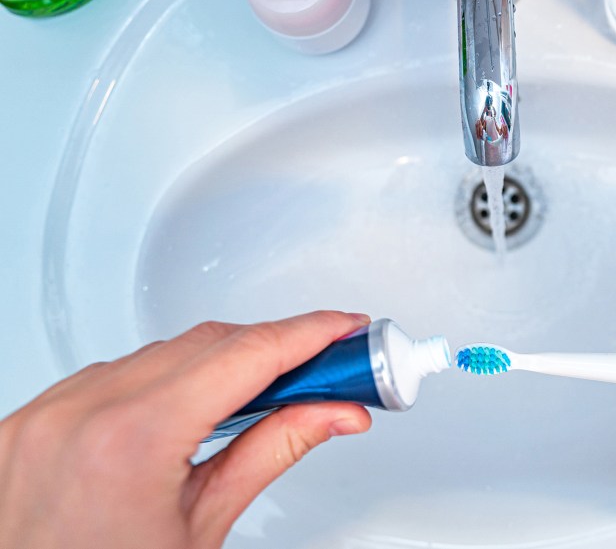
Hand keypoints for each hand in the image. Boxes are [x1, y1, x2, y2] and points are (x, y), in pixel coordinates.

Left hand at [0, 311, 372, 548]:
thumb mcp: (205, 525)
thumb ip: (274, 452)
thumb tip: (333, 414)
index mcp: (131, 440)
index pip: (246, 355)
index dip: (310, 334)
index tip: (345, 329)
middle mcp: (79, 412)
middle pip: (206, 343)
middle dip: (273, 347)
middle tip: (326, 367)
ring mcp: (47, 412)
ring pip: (158, 352)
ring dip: (217, 361)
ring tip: (263, 393)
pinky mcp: (29, 419)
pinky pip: (111, 372)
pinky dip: (162, 377)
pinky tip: (191, 400)